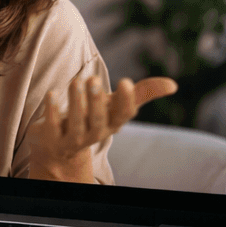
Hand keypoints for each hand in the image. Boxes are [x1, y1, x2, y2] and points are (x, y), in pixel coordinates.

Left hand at [25, 75, 178, 182]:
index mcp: (112, 123)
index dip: (125, 101)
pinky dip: (52, 111)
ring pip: (75, 125)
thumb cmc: (92, 117)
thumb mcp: (115, 104)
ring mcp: (72, 140)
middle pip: (98, 122)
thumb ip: (142, 93)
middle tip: (93, 79)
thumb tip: (173, 85)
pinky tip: (52, 94)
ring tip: (75, 81)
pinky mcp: (51, 139)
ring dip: (75, 103)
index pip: (123, 115)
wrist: (60, 147)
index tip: (125, 81)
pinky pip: (52, 126)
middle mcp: (94, 134)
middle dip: (96, 102)